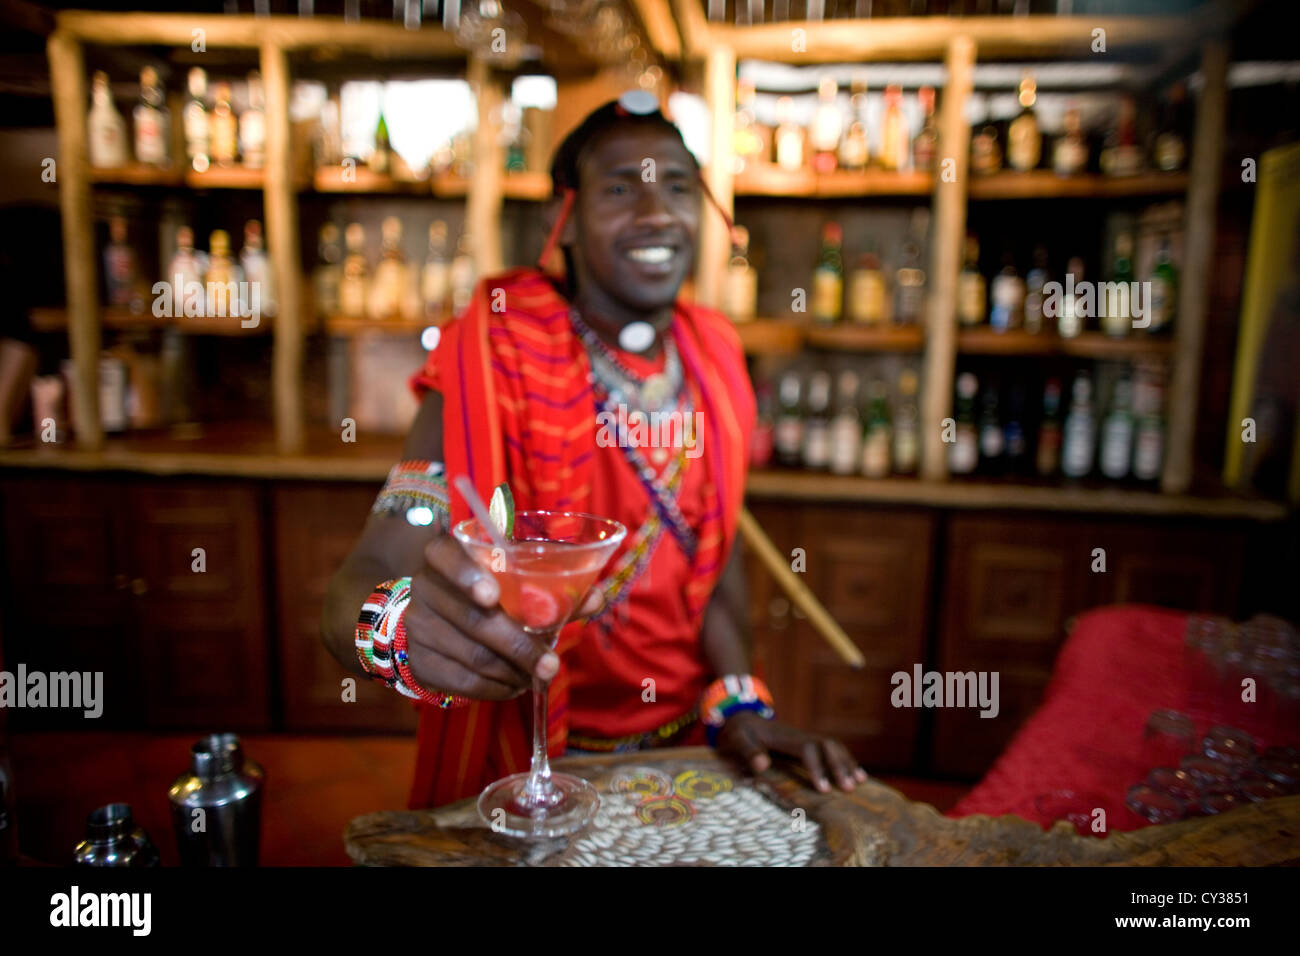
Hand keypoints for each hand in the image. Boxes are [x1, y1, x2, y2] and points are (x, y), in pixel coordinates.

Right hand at [402, 535, 604, 700]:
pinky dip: (496, 688)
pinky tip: (515, 685)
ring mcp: (416, 626)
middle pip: (472, 619)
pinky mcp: (418, 662)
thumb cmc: (484, 593)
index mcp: (444, 555)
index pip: (447, 557)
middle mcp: (424, 586)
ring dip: (513, 671)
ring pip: (472, 656)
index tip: (491, 597)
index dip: (468, 577)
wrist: (433, 621)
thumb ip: (551, 587)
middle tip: (550, 664)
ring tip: (538, 674)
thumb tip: (596, 598)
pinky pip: (463, 682)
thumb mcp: (509, 581)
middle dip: (517, 645)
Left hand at [715, 711, 867, 792]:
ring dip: (846, 762)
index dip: (817, 768)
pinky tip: (856, 774)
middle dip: (839, 765)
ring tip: (859, 782)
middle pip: (827, 745)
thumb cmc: (739, 733)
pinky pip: (830, 750)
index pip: (808, 748)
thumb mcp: (737, 740)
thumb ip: (748, 751)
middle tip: (849, 788)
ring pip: (832, 746)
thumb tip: (762, 764)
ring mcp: (805, 739)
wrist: (741, 718)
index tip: (823, 789)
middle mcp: (799, 736)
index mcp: (784, 737)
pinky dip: (845, 760)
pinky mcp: (807, 744)